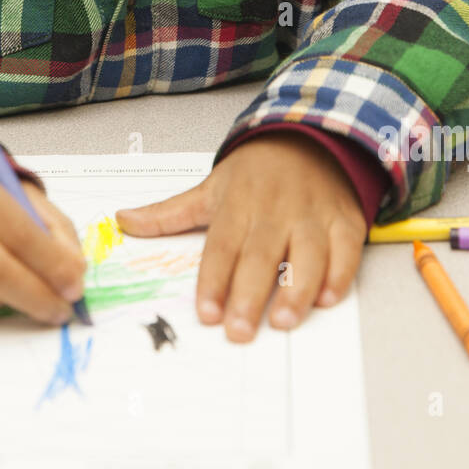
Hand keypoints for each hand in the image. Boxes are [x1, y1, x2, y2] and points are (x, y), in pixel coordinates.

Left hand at [115, 134, 367, 340]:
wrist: (310, 137)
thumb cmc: (256, 172)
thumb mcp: (211, 187)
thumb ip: (168, 213)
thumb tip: (122, 221)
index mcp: (238, 204)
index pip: (222, 246)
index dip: (214, 280)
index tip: (207, 312)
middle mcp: (275, 210)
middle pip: (261, 255)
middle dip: (250, 294)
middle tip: (239, 331)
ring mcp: (312, 215)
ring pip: (307, 254)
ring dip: (296, 289)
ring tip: (284, 321)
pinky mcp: (344, 220)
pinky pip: (345, 249)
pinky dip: (339, 275)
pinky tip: (325, 298)